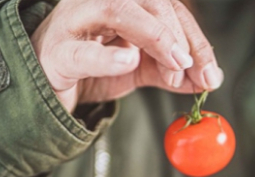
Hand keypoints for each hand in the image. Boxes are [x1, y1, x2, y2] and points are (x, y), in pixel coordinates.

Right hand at [31, 0, 222, 111]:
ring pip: (118, 11)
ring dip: (154, 37)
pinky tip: (130, 60)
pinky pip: (82, 51)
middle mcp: (99, 2)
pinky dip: (108, 56)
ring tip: (174, 64)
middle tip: (190, 70)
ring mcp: (75, 22)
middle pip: (148, 2)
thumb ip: (169, 72)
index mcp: (123, 4)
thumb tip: (208, 79)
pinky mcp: (58, 52)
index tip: (211, 74)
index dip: (195, 40)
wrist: (43, 89)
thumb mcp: (138, 69)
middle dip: (177, 37)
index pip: (168, 9)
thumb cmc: (87, 70)